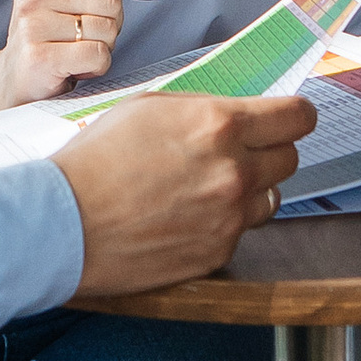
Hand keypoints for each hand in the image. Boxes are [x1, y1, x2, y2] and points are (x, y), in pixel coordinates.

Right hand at [0, 0, 136, 107]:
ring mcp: (34, 25)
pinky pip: (98, 55)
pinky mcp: (41, 57)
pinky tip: (78, 65)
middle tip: (89, 30)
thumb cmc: (45, 32)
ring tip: (79, 47)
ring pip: (107, 28)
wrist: (15, 77)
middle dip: (112, 18)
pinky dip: (98, 65)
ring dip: (105, 44)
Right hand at [64, 91, 313, 295]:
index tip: (289, 119)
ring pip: (271, 198)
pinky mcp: (217, 253)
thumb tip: (237, 111)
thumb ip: (203, 108)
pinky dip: (223, 223)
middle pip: (290, 158)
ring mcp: (229, 217)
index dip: (295, 115)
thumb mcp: (149, 107)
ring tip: (208, 188)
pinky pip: (240, 232)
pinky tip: (187, 217)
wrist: (64, 222)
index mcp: (219, 125)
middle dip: (270, 152)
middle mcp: (234, 171)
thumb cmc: (96, 160)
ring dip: (251, 191)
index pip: (297, 117)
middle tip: (239, 153)